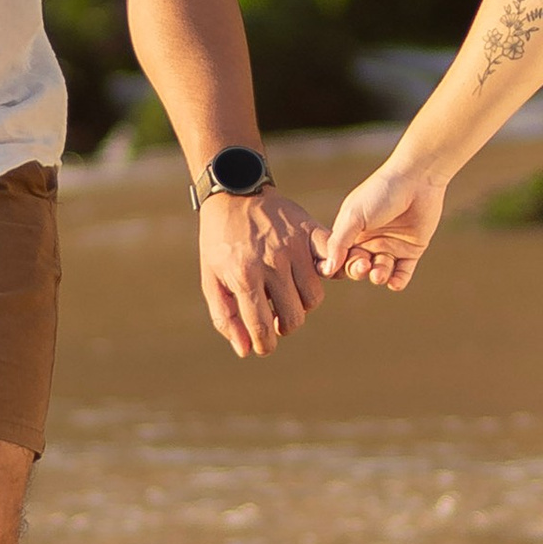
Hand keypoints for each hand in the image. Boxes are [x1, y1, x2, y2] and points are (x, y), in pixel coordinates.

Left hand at [199, 184, 326, 359]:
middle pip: (294, 316)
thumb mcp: (211, 278)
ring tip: (287, 294)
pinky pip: (331, 263)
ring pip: (313, 297)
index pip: (262, 328)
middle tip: (275, 317)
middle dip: (284, 325)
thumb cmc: (219, 240)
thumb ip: (226, 317)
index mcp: (244, 275)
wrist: (235, 193)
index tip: (264, 345)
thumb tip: (246, 350)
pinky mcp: (309, 231)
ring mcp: (293, 246)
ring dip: (302, 303)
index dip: (265, 345)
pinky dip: (328, 274)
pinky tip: (313, 275)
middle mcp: (272, 262)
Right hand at [320, 156, 450, 291]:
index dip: (339, 265)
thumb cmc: (381, 192)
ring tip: (379, 273)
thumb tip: (326, 269)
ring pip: (380, 273)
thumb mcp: (354, 215)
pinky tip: (394, 283)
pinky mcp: (412, 250)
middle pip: (359, 267)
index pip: (340, 257)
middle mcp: (370, 240)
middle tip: (364, 265)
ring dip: (378, 276)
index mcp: (352, 231)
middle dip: (359, 270)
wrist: (417, 179)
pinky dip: (397, 282)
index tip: (340, 266)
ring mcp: (391, 246)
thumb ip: (339, 242)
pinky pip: (402, 274)